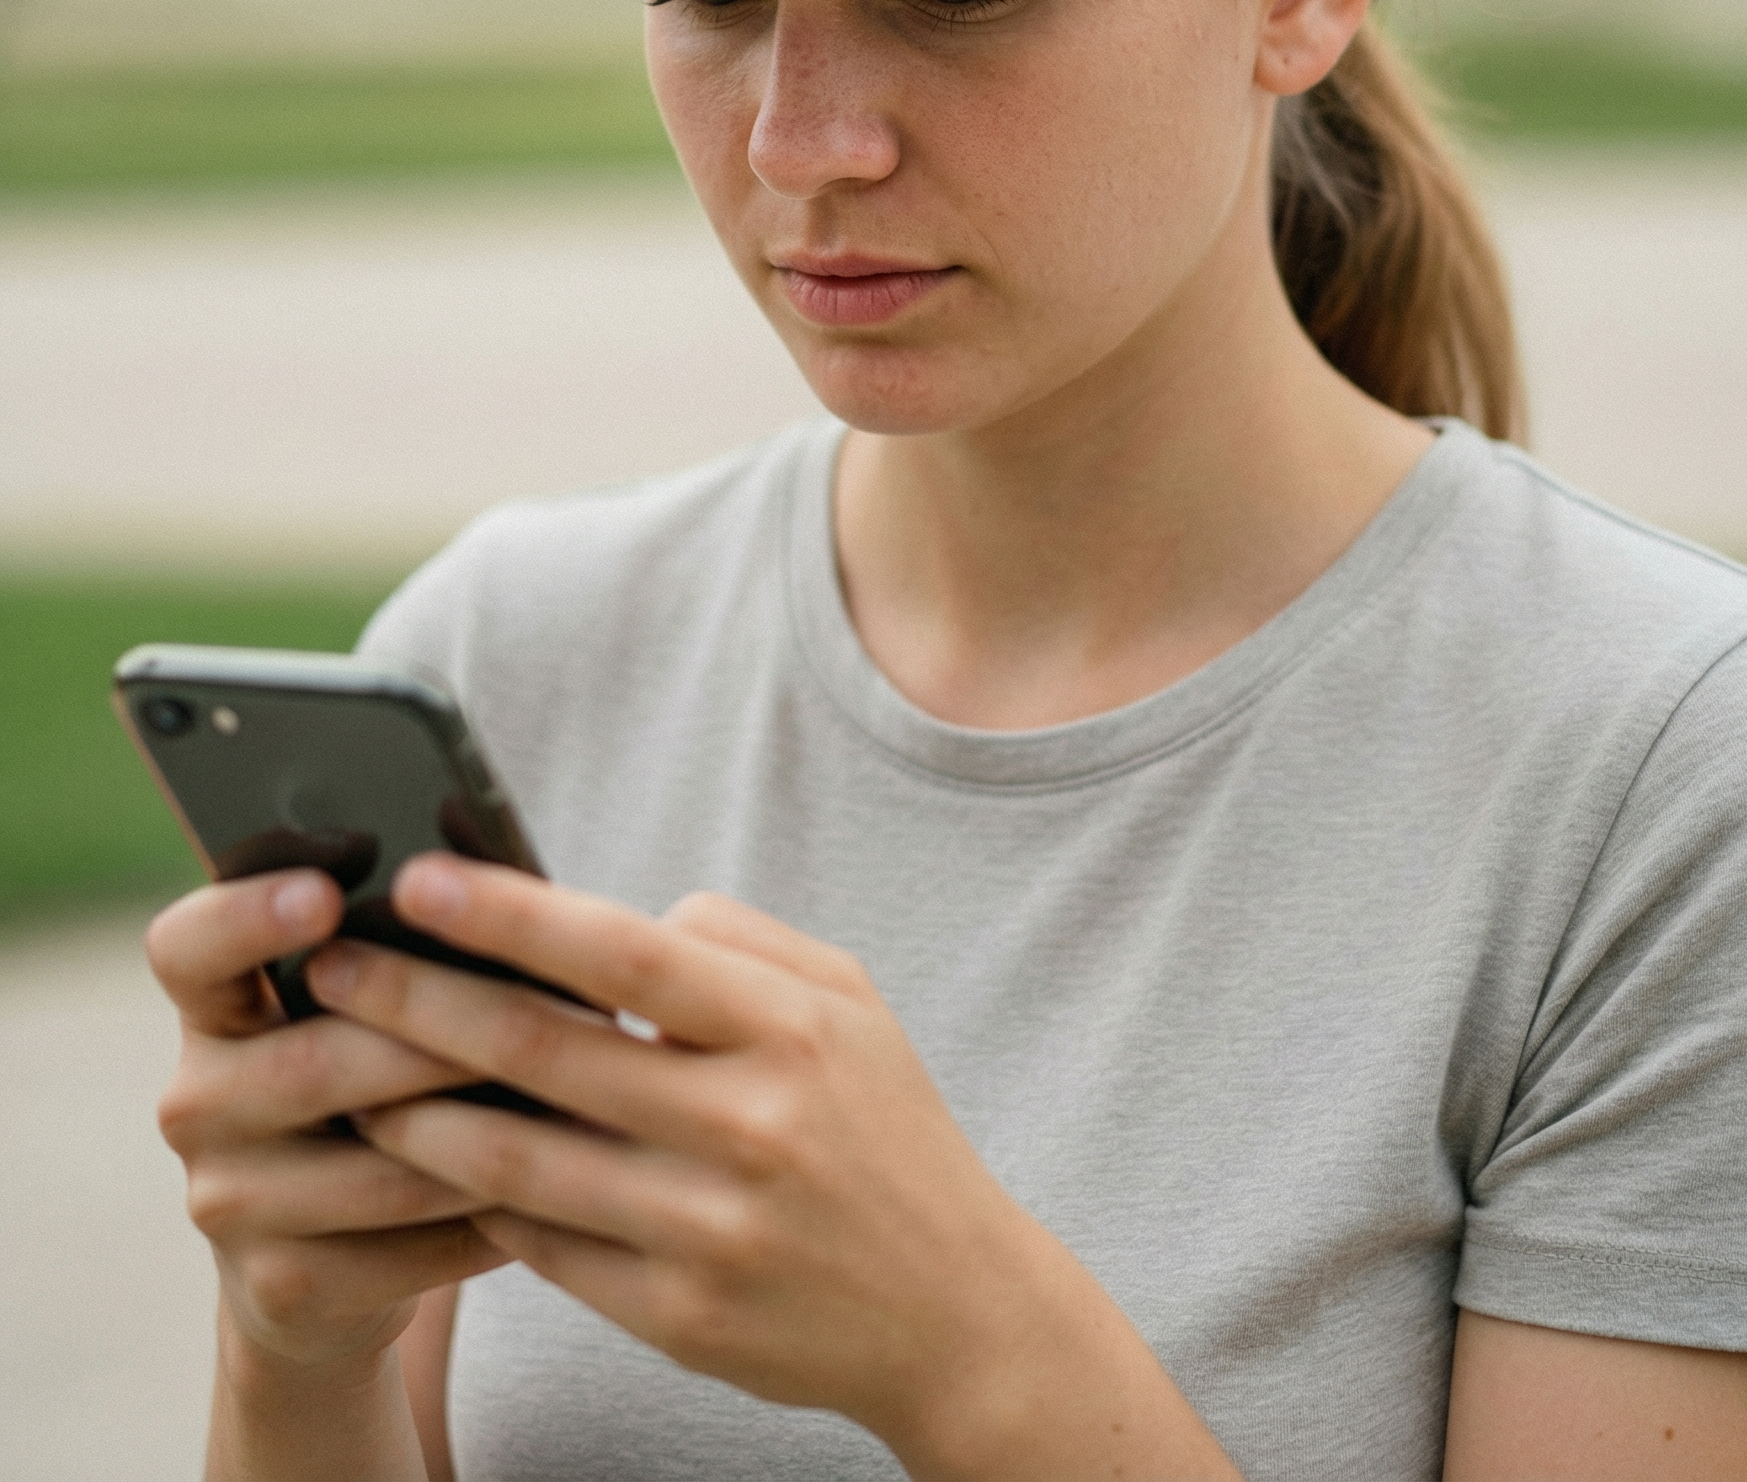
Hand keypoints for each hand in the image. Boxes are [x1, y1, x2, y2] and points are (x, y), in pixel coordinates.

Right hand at [147, 871, 510, 1372]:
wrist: (324, 1266)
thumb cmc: (377, 1085)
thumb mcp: (363, 1017)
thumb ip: (403, 956)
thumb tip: (514, 894)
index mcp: (213, 1009)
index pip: (188, 947)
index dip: (246, 915)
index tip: (327, 892)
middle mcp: (197, 1102)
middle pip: (312, 1062)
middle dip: (432, 1041)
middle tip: (532, 1016)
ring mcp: (227, 1202)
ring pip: (375, 1164)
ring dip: (485, 1134)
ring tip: (576, 1100)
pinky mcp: (280, 1286)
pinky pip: (406, 1247)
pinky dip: (489, 1214)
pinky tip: (557, 1188)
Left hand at [308, 856, 1237, 1479]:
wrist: (956, 1312)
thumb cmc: (883, 1130)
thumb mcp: (848, 1002)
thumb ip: (736, 940)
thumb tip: (610, 920)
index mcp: (789, 1030)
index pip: (625, 953)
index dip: (513, 915)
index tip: (421, 880)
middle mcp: (750, 1127)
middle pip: (550, 1052)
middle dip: (422, 1003)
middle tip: (337, 966)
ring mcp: (710, 1232)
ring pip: (522, 1162)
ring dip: (417, 1113)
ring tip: (348, 1071)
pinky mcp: (678, 1320)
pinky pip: (546, 1247)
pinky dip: (476, 1199)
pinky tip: (427, 1161)